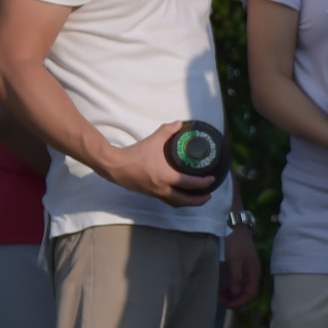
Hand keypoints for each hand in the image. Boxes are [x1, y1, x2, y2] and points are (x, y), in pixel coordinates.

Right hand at [104, 120, 222, 206]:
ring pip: (176, 203)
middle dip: (199, 200)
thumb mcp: (154, 139)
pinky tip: (180, 194)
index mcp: (166, 176)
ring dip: (188, 203)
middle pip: (185, 200)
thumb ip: (168, 130)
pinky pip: (167, 201)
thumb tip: (179, 124)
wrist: (115, 166)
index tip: (212, 178)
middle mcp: (162, 188)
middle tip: (209, 194)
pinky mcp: (150, 193)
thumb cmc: (135, 153)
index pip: (190, 184)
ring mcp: (156, 193)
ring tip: (197, 198)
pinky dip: (177, 200)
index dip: (204, 183)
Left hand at [220, 225, 260, 308]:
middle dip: (233, 300)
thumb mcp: (234, 261)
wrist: (233, 226)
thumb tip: (235, 294)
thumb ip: (235, 278)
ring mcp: (246, 271)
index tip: (224, 304)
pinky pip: (237, 283)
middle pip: (246, 294)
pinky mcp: (240, 267)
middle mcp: (252, 274)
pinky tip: (221, 289)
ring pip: (241, 289)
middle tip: (218, 301)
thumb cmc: (234, 243)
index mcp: (254, 273)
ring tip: (218, 297)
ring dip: (231, 295)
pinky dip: (230, 289)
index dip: (238, 302)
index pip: (250, 295)